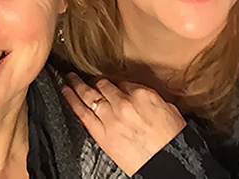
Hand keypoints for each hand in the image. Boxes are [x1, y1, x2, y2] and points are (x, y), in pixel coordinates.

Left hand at [62, 73, 185, 175]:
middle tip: (84, 75)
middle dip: (94, 81)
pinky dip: (71, 99)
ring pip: (88, 94)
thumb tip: (137, 94)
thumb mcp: (167, 109)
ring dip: (77, 84)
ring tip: (69, 77)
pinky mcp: (101, 133)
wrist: (168, 163)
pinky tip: (65, 91)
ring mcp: (110, 117)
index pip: (122, 83)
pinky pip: (82, 112)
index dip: (116, 84)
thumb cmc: (173, 139)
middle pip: (103, 85)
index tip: (111, 85)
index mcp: (142, 94)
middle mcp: (124, 102)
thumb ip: (148, 98)